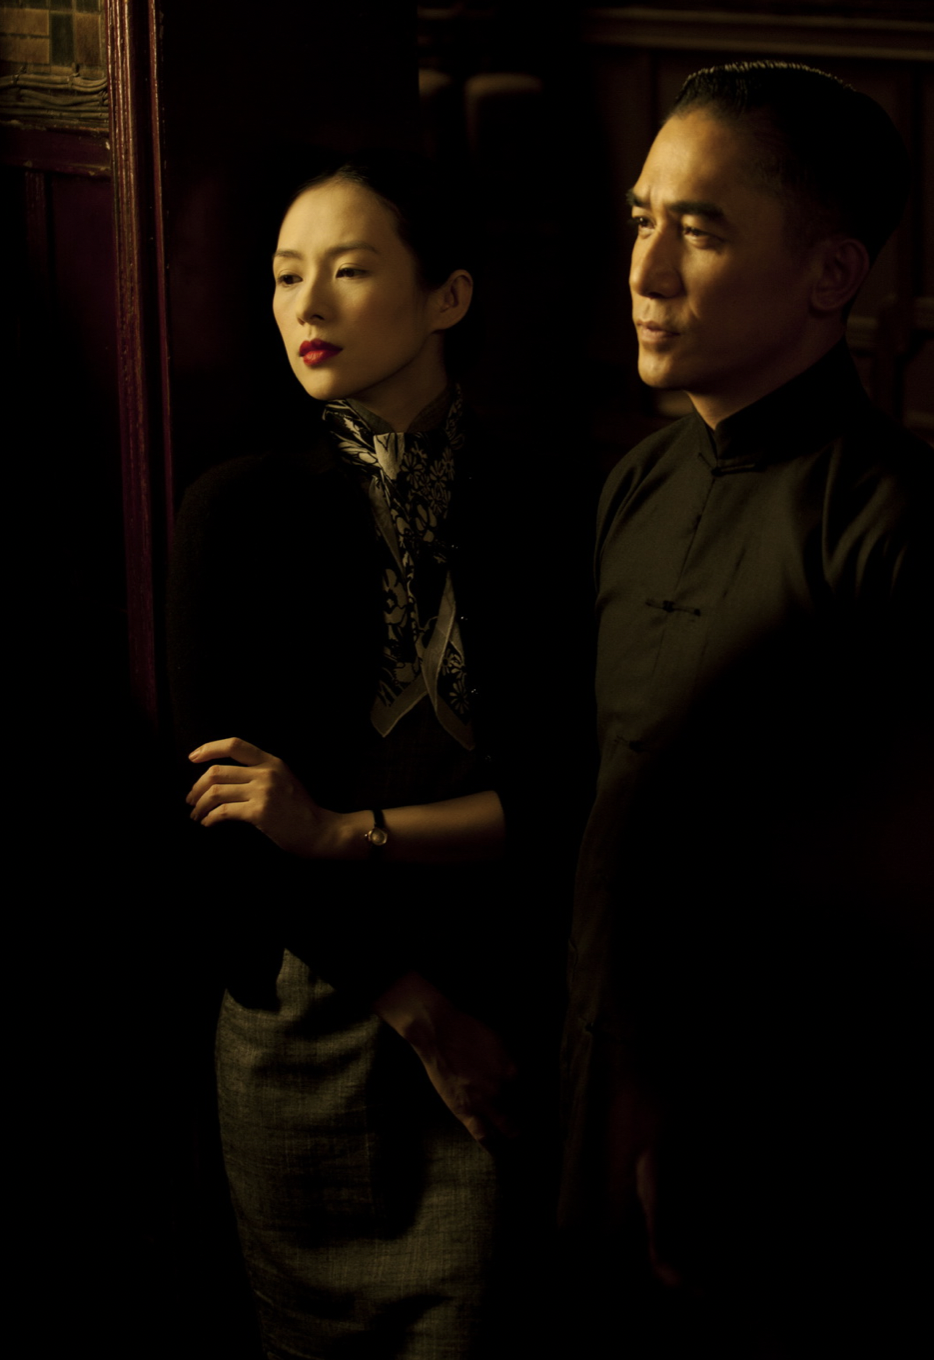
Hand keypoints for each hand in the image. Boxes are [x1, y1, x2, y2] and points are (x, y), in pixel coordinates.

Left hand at [186, 736, 341, 856]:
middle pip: (217, 772)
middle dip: (197, 787)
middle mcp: (266, 772)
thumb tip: (224, 779)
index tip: (193, 757)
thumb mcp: (284, 779)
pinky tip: (208, 823)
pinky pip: (224, 812)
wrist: (320, 830)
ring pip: (216, 792)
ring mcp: (263, 792)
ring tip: (197, 814)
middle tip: (191, 799)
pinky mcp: (260, 812)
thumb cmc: (300, 809)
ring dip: (200, 805)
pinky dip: (210, 818)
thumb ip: (259, 773)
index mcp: (271, 762)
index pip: (235, 745)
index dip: (209, 748)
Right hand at [373, 972, 519, 1149]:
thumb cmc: (467, 1031)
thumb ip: (509, 1061)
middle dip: (528, 1115)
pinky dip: (491, 1145)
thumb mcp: (497, 1042)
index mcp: (513, 1069)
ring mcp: (484, 1102)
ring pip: (507, 1125)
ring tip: (518, 1137)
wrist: (439, 1034)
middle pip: (522, 1108)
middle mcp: (502, 1088)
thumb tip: (516, 1073)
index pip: (530, 1089)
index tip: (537, 1102)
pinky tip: (497, 1152)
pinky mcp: (465, 1110)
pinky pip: (482, 1134)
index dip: (533, 1096)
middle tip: (535, 1124)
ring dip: (514, 1132)